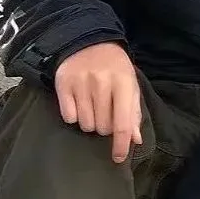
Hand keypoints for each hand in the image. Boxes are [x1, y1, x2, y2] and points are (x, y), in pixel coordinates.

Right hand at [54, 42, 142, 163]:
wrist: (89, 40)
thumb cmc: (114, 66)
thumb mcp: (129, 83)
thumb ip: (133, 111)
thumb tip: (135, 140)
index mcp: (124, 83)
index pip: (122, 123)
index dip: (120, 145)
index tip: (117, 158)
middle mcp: (103, 82)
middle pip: (102, 127)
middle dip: (105, 127)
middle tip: (105, 112)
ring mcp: (82, 82)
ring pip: (85, 125)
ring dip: (90, 122)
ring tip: (92, 106)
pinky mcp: (64, 83)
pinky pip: (68, 117)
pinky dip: (74, 115)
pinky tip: (78, 101)